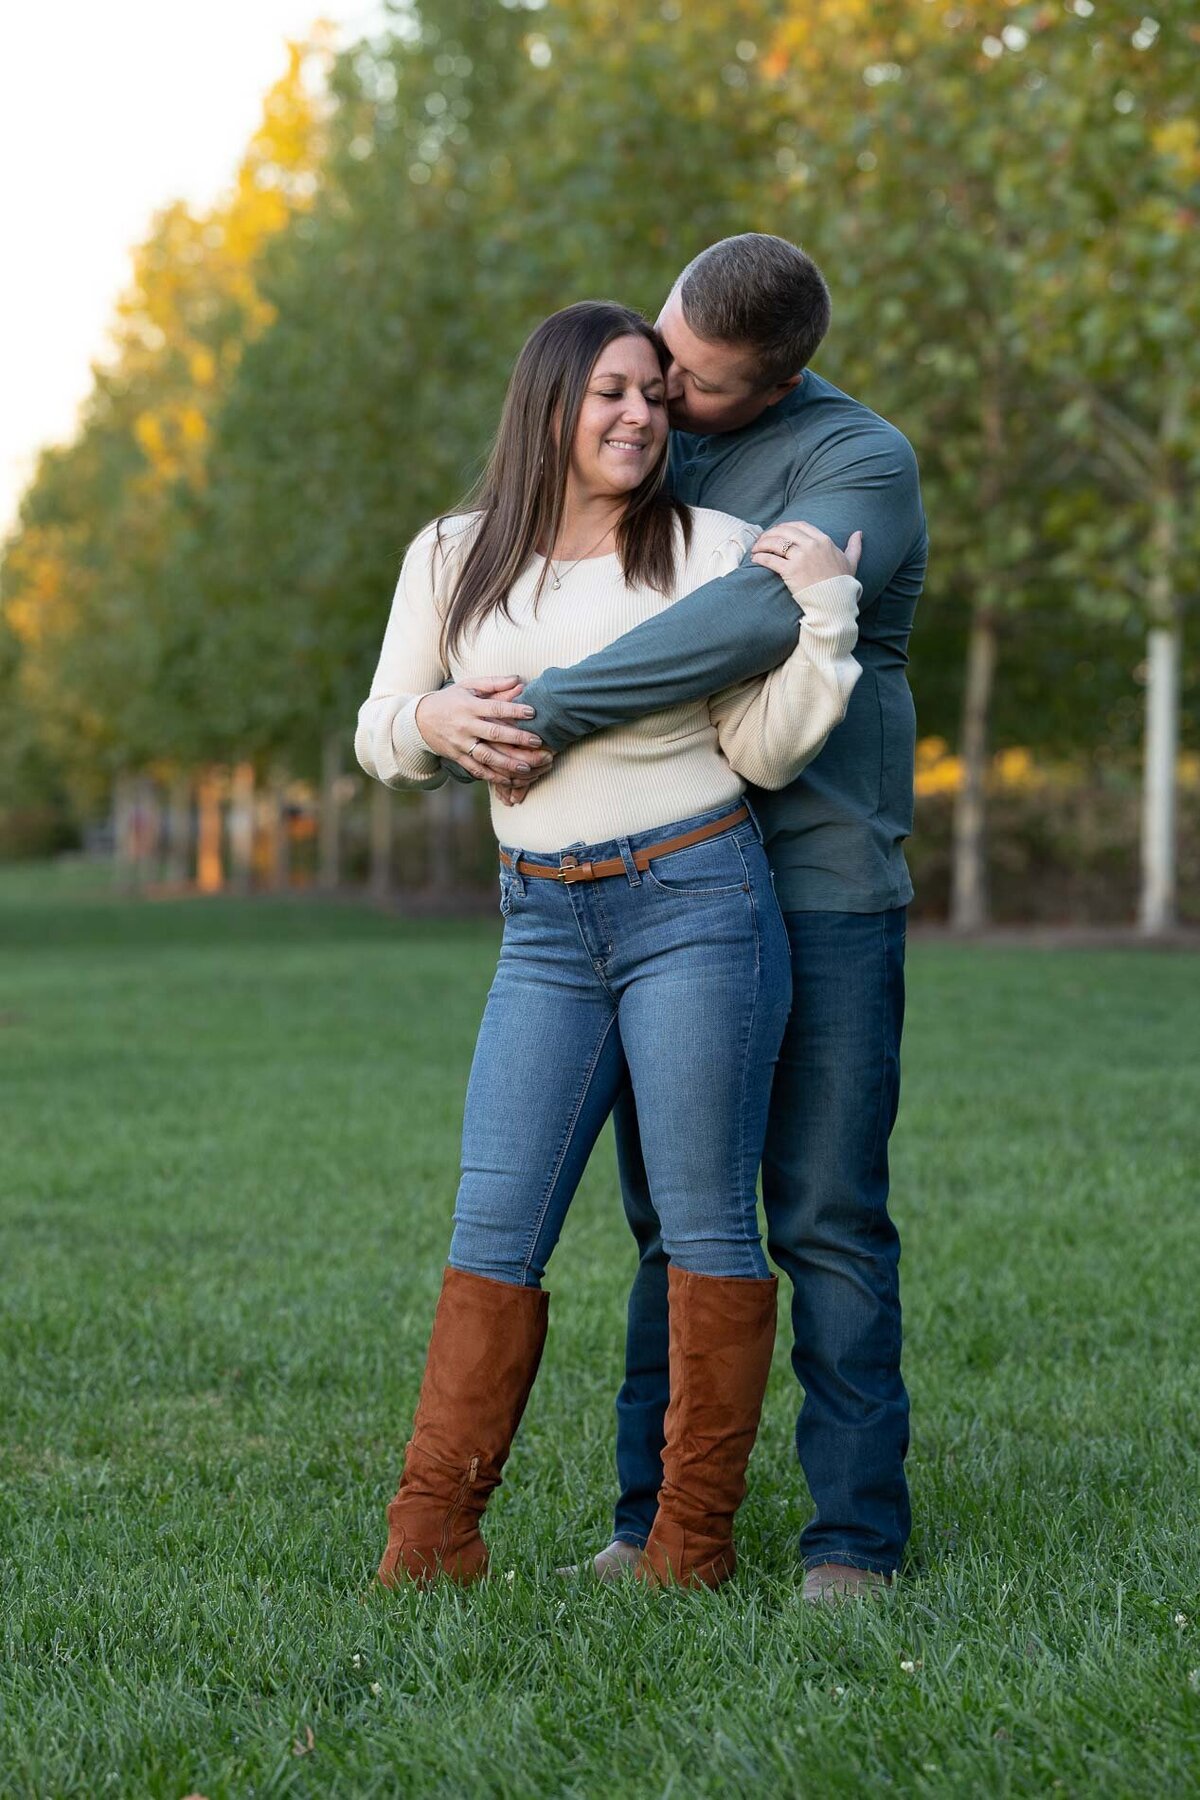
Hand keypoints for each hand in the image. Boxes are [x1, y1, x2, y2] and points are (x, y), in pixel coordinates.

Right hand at [414, 677, 555, 785]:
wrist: (420, 720)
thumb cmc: (450, 700)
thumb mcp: (468, 686)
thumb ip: (493, 683)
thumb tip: (518, 679)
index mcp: (469, 706)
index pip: (494, 708)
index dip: (514, 710)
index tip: (532, 712)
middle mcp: (465, 726)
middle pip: (494, 733)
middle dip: (517, 738)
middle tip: (537, 741)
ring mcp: (461, 744)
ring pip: (487, 756)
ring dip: (508, 763)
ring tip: (527, 767)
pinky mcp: (458, 758)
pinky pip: (477, 770)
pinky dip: (493, 777)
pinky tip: (510, 780)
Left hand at [751, 522, 861, 598]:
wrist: (835, 604)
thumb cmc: (842, 585)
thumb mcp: (851, 562)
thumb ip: (854, 547)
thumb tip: (859, 533)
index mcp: (824, 540)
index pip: (800, 525)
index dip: (785, 526)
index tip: (777, 531)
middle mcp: (812, 545)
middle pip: (785, 531)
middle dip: (770, 533)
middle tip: (762, 540)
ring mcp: (801, 558)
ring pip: (775, 542)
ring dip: (762, 543)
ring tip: (756, 549)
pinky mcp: (790, 571)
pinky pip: (770, 559)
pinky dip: (760, 557)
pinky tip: (755, 559)